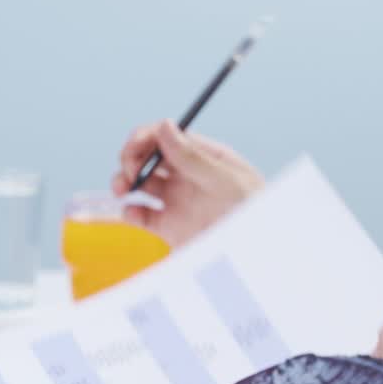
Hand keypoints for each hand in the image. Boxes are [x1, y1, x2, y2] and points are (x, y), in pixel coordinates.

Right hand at [111, 120, 263, 249]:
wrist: (260, 256)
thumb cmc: (255, 213)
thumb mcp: (227, 181)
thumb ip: (193, 157)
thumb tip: (164, 127)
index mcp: (204, 157)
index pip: (167, 136)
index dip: (146, 138)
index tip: (134, 149)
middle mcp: (187, 176)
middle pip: (148, 157)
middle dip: (131, 159)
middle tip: (130, 171)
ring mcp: (177, 201)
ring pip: (140, 183)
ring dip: (124, 181)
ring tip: (122, 189)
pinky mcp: (170, 227)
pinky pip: (142, 214)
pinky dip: (130, 211)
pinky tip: (132, 212)